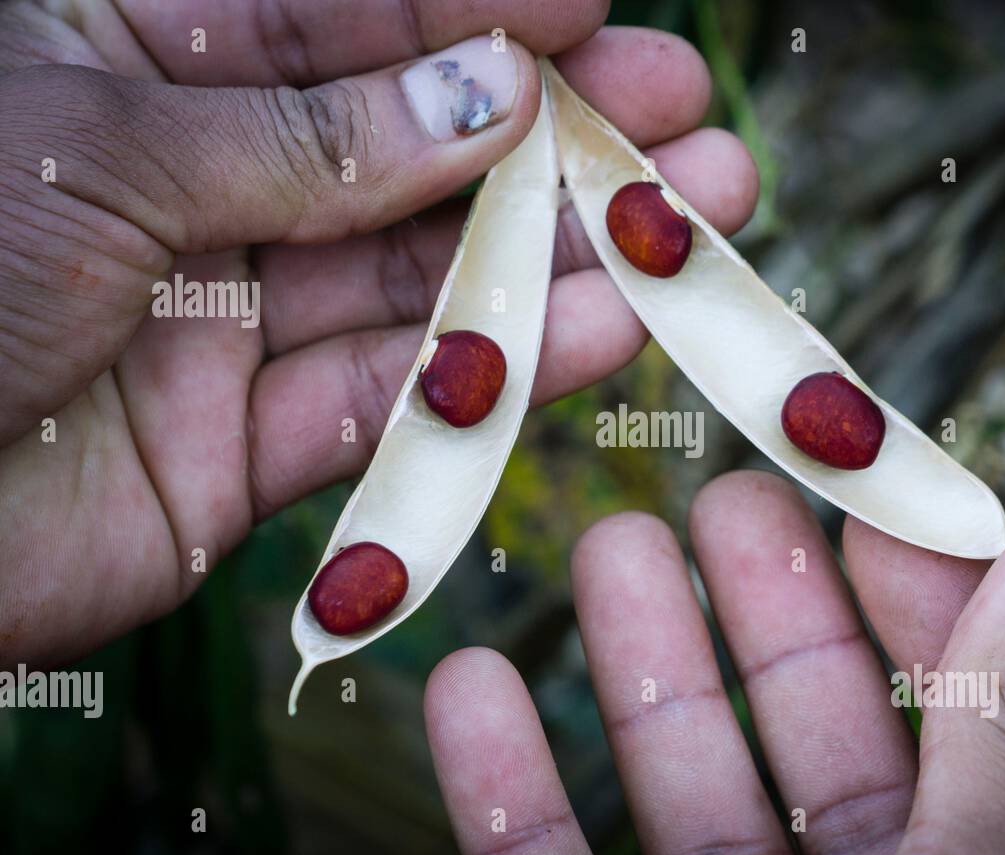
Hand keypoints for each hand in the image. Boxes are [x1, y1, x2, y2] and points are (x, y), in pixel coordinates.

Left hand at [0, 1, 757, 664]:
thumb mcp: (103, 156)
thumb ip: (307, 139)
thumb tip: (484, 98)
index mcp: (117, 58)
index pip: (324, 12)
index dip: (464, 4)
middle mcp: (186, 184)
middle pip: (399, 146)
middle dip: (546, 130)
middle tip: (680, 114)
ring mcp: (223, 320)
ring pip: (417, 278)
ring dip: (558, 255)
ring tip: (688, 222)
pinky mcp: (246, 449)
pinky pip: (392, 399)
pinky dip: (499, 370)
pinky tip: (606, 328)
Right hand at [423, 470, 1004, 854]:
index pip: (987, 720)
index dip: (933, 596)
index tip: (875, 490)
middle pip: (822, 734)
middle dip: (770, 603)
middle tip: (727, 486)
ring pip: (685, 788)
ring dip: (639, 662)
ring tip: (605, 541)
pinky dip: (504, 789)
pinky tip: (467, 690)